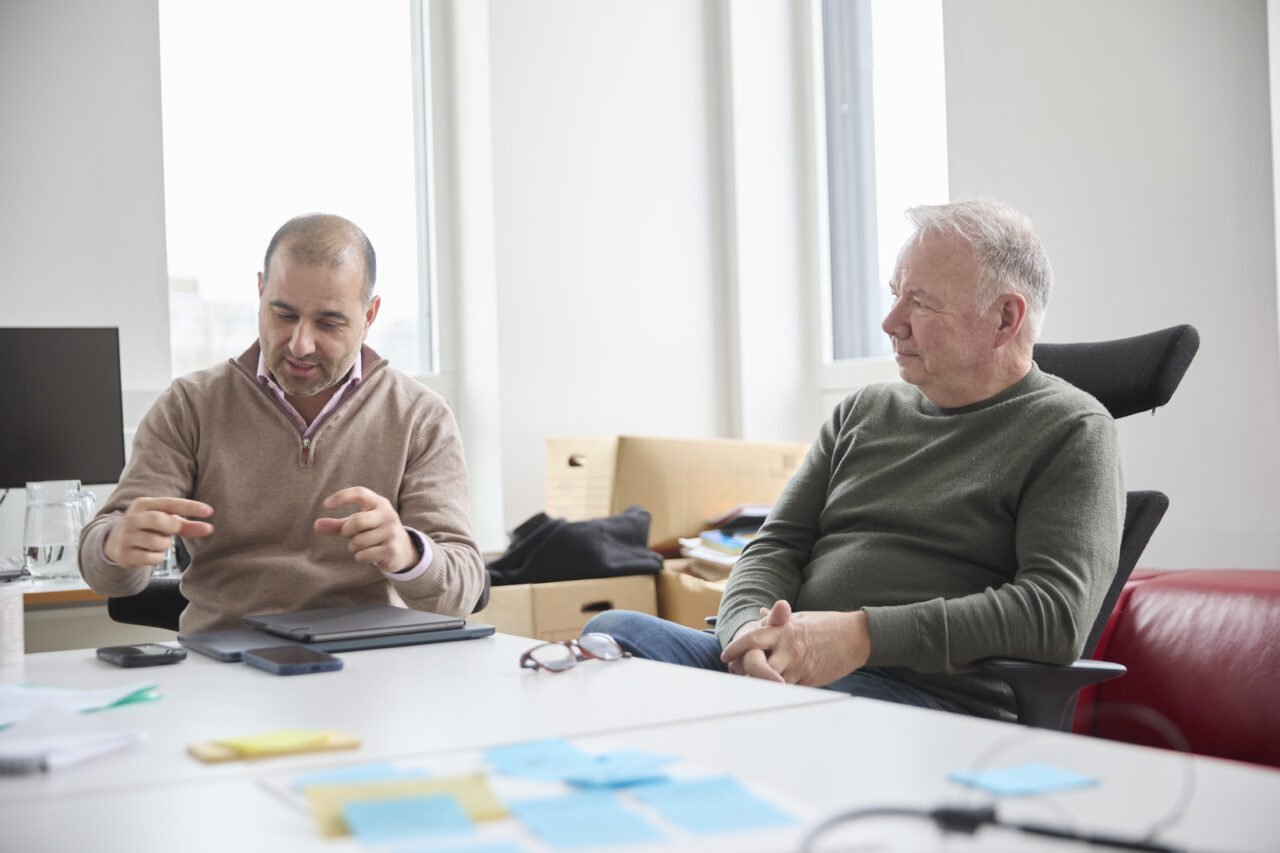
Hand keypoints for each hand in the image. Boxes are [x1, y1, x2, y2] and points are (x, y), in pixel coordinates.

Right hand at [104, 498, 213, 568]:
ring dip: (164, 545)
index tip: (209, 511)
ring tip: (157, 542)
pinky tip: (149, 553)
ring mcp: (127, 536)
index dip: (190, 507)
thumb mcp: (164, 521)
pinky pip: (152, 558)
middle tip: (174, 530)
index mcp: (143, 504)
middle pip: (159, 520)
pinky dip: (157, 558)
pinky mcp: (125, 554)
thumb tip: (209, 528)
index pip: (170, 503)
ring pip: (157, 542)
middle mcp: (132, 518)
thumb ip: (186, 525)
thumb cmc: (147, 528)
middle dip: (172, 526)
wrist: (115, 543)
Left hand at [314, 486, 417, 573]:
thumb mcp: (358, 525)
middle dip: (347, 531)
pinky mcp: (391, 550)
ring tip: (363, 545)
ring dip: (353, 547)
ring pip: (358, 541)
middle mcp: (388, 515)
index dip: (342, 496)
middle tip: (350, 535)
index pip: (359, 493)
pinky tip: (370, 554)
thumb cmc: (375, 532)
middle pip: (356, 521)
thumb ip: (338, 525)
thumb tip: (316, 525)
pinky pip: (363, 555)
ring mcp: (391, 532)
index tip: (326, 505)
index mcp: (379, 503)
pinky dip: (360, 557)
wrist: (403, 550)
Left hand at [721, 600, 871, 686]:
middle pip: (755, 665)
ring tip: (748, 679)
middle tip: (736, 671)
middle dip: (743, 670)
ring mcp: (798, 667)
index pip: (752, 639)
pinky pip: (786, 689)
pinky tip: (771, 686)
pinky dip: (776, 688)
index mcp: (784, 631)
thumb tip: (759, 613)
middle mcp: (789, 650)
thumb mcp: (800, 618)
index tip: (726, 655)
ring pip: (768, 681)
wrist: (855, 638)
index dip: (735, 648)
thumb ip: (777, 620)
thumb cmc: (826, 625)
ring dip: (756, 681)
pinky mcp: (808, 681)